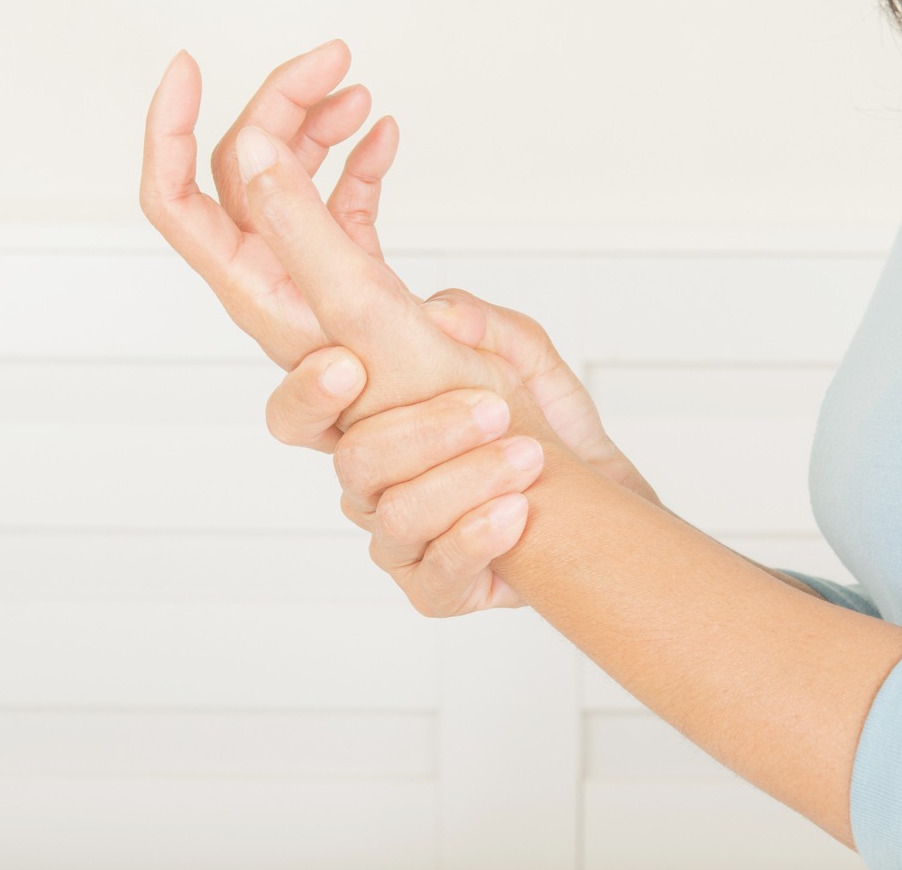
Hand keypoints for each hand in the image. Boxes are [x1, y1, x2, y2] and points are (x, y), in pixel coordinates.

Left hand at [141, 40, 406, 371]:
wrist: (478, 436)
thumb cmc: (422, 401)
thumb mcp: (360, 305)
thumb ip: (301, 226)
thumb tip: (252, 149)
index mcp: (258, 291)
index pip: (177, 202)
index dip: (169, 132)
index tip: (192, 70)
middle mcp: (277, 283)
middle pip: (247, 173)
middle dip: (279, 107)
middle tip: (332, 64)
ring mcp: (316, 279)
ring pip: (293, 183)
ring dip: (319, 128)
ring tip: (358, 94)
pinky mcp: (356, 279)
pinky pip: (342, 207)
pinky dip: (359, 165)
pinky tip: (382, 139)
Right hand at [263, 289, 663, 613]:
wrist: (602, 493)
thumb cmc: (542, 423)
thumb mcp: (526, 357)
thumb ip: (486, 326)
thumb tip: (444, 313)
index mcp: (370, 422)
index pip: (298, 414)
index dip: (307, 392)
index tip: (350, 366)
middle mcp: (372, 484)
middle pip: (355, 463)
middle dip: (426, 431)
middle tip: (495, 410)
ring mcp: (399, 540)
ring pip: (399, 515)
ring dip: (469, 479)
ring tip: (529, 457)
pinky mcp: (436, 588)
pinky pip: (437, 573)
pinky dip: (477, 537)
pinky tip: (515, 512)